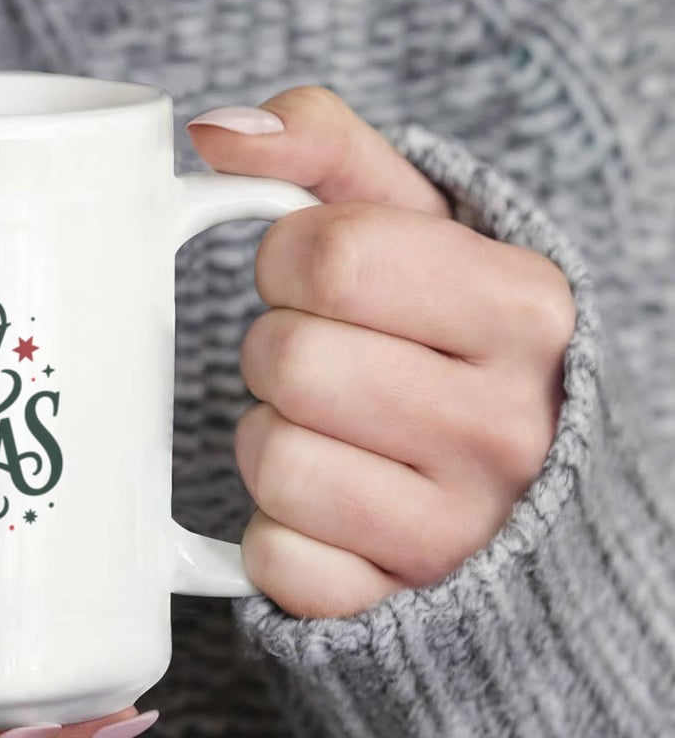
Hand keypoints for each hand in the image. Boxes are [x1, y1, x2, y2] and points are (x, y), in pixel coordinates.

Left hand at [189, 87, 575, 618]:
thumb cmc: (440, 339)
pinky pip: (271, 557)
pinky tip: (328, 512)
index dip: (288, 259)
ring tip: (326, 434)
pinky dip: (274, 532)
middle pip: (288, 356)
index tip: (317, 280)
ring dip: (269, 439)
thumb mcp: (414, 225)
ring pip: (270, 457)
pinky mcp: (396, 606)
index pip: (331, 250)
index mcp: (524, 308)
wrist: (510, 494)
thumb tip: (214, 131)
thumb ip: (325, 150)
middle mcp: (509, 425)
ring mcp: (458, 529)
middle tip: (321, 363)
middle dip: (275, 351)